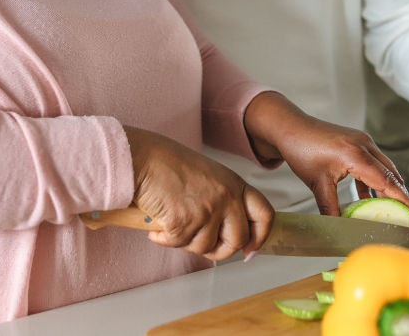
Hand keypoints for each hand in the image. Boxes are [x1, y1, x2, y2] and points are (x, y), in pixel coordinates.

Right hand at [123, 126, 272, 260]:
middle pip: (238, 240)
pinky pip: (179, 244)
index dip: (260, 237)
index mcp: (234, 184)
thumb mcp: (209, 176)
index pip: (265, 215)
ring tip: (174, 223)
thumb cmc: (168, 163)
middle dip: (220, 250)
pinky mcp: (185, 223)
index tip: (250, 249)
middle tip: (204, 246)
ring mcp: (207, 211)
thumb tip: (227, 229)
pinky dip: (165, 239)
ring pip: (206, 247)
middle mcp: (226, 197)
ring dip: (187, 242)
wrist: (143, 159)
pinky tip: (158, 224)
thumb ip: (223, 199)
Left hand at [242, 92, 408, 218]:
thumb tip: (339, 230)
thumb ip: (331, 208)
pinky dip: (374, 180)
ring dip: (388, 187)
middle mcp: (364, 145)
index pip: (386, 182)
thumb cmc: (302, 149)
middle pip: (391, 174)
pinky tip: (368, 197)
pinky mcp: (356, 142)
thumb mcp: (317, 184)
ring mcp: (361, 141)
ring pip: (383, 168)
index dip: (404, 200)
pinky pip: (372, 163)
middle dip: (401, 195)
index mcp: (356, 155)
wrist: (290, 127)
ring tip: (393, 209)